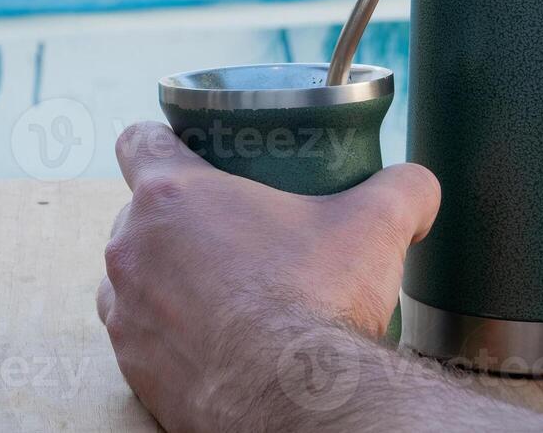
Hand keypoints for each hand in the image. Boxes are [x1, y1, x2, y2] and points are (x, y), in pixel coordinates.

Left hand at [96, 121, 438, 432]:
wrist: (298, 403)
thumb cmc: (318, 303)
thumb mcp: (374, 226)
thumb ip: (400, 190)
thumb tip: (418, 186)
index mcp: (171, 195)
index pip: (137, 140)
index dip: (159, 139)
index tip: (185, 152)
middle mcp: (131, 249)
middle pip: (139, 213)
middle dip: (177, 221)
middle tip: (229, 235)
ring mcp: (125, 312)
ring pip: (133, 278)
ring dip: (166, 278)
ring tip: (221, 292)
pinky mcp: (133, 367)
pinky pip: (140, 337)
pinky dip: (168, 335)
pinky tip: (214, 341)